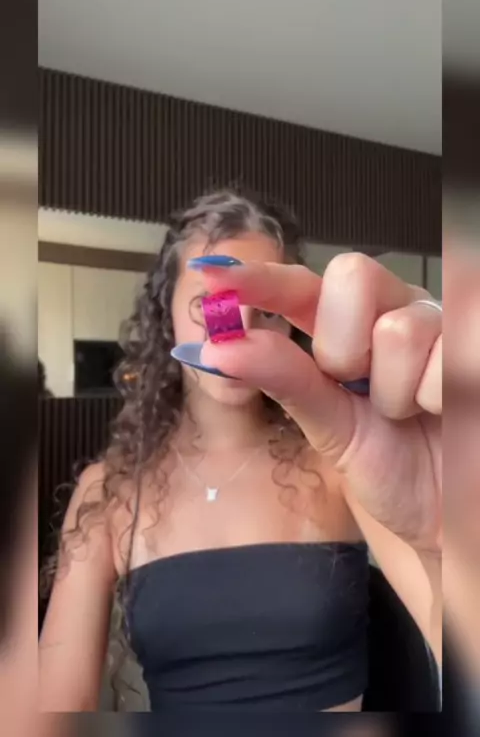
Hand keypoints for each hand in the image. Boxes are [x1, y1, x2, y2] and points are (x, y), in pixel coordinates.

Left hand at [197, 253, 441, 552]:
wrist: (442, 509)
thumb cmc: (386, 464)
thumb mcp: (328, 426)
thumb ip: (280, 379)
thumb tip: (213, 347)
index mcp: (344, 327)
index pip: (299, 286)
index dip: (258, 277)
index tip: (209, 272)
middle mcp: (389, 309)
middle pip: (352, 274)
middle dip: (343, 344)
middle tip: (357, 388)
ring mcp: (437, 322)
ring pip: (400, 327)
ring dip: (395, 391)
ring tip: (407, 412)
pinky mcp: (470, 344)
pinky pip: (449, 353)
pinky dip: (434, 397)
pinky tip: (442, 410)